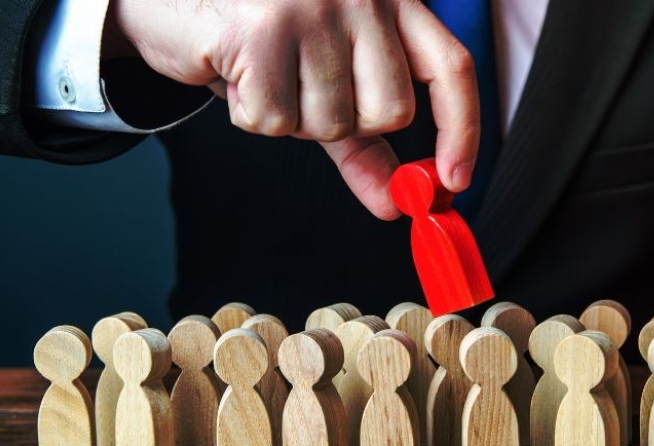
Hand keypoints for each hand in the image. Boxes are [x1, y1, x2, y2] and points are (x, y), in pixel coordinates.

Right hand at [109, 0, 478, 219]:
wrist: (174, 4)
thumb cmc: (257, 44)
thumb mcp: (324, 90)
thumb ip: (364, 146)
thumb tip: (398, 202)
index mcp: (389, 3)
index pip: (451, 69)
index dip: (462, 130)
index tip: (454, 180)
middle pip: (390, 111)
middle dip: (342, 123)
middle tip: (301, 90)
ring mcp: (313, 7)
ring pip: (329, 121)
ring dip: (290, 117)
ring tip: (262, 73)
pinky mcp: (262, 27)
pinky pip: (274, 119)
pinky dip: (250, 113)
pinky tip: (236, 73)